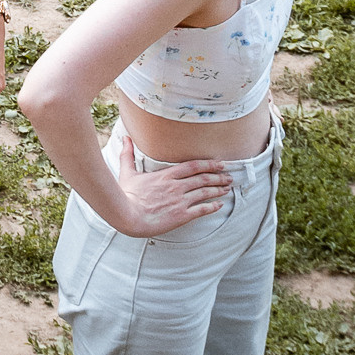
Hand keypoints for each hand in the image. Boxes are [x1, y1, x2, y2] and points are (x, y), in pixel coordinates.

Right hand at [111, 132, 233, 236]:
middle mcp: (176, 186)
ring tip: (226, 188)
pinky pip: (201, 210)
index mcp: (166, 175)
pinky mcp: (181, 216)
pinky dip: (212, 207)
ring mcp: (180, 201)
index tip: (220, 164)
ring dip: (218, 190)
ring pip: (204, 193)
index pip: (193, 166)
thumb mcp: (127, 172)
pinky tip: (219, 205)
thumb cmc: (127, 195)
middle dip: (218, 177)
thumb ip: (128, 155)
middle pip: (202, 179)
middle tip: (228, 176)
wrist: (128, 216)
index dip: (209, 164)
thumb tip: (125, 138)